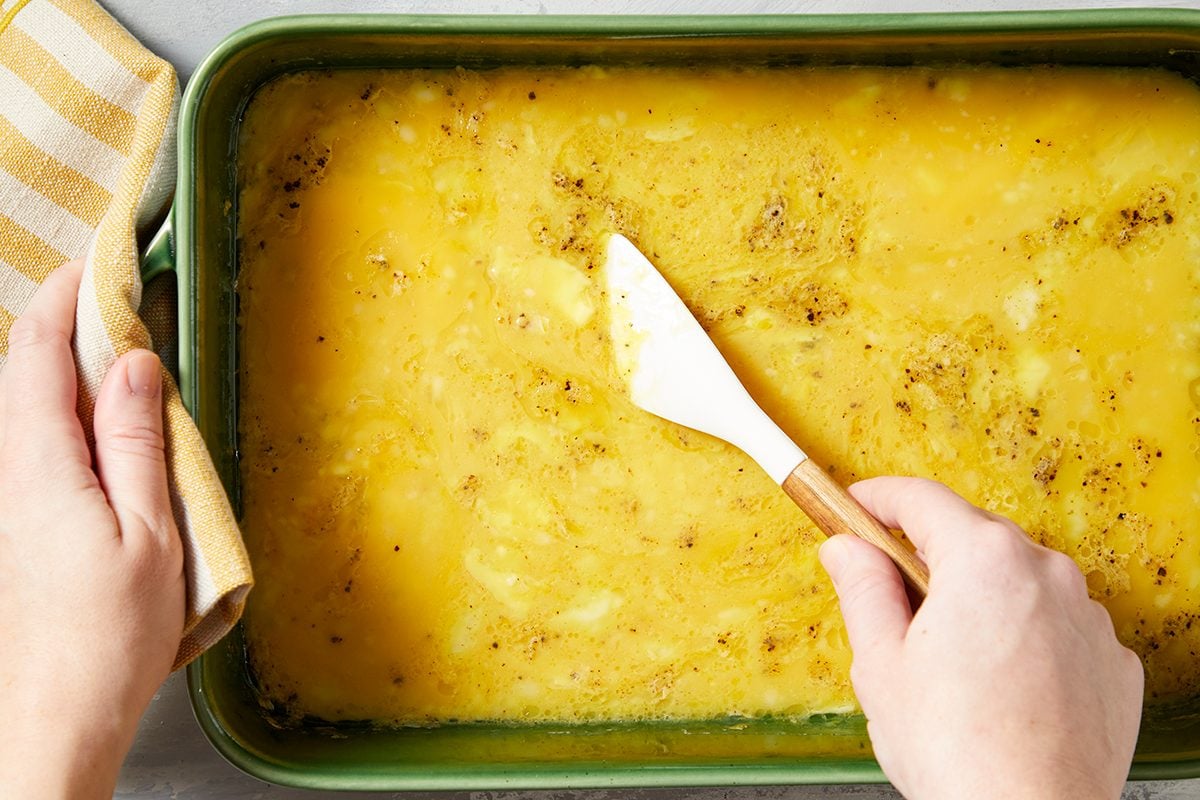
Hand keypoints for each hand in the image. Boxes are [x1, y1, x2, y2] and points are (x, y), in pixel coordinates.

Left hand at [0, 262, 183, 797]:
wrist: (54, 716)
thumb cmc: (109, 636)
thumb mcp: (148, 532)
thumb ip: (137, 443)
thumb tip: (134, 366)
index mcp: (41, 466)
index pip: (40, 356)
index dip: (66, 300)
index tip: (98, 259)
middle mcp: (12, 474)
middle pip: (27, 374)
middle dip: (65, 321)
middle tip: (113, 288)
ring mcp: (14, 499)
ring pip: (31, 406)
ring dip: (68, 362)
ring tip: (115, 338)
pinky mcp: (25, 522)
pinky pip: (41, 441)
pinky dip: (70, 406)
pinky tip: (106, 414)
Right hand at [820, 477, 1142, 799]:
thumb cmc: (958, 751)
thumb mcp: (880, 662)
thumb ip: (862, 588)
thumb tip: (846, 550)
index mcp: (984, 560)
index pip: (920, 499)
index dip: (877, 499)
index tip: (856, 507)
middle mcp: (1046, 573)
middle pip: (972, 537)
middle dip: (927, 556)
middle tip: (889, 600)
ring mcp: (1087, 617)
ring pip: (1017, 581)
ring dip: (979, 598)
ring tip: (947, 662)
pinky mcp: (1112, 662)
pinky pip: (1056, 626)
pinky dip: (1024, 637)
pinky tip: (997, 685)